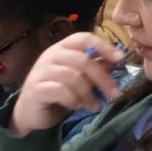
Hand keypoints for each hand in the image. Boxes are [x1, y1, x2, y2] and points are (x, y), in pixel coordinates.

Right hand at [9, 33, 128, 134]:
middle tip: (115, 94)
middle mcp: (50, 55)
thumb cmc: (57, 92)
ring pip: (73, 76)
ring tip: (93, 106)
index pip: (83, 38)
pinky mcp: (36, 89)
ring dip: (88, 94)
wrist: (30, 112)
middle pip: (82, 60)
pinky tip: (75, 106)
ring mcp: (41, 71)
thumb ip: (95, 66)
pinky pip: (60, 91)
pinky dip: (72, 100)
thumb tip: (116, 59)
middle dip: (102, 78)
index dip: (103, 46)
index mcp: (62, 48)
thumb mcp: (79, 78)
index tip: (121, 58)